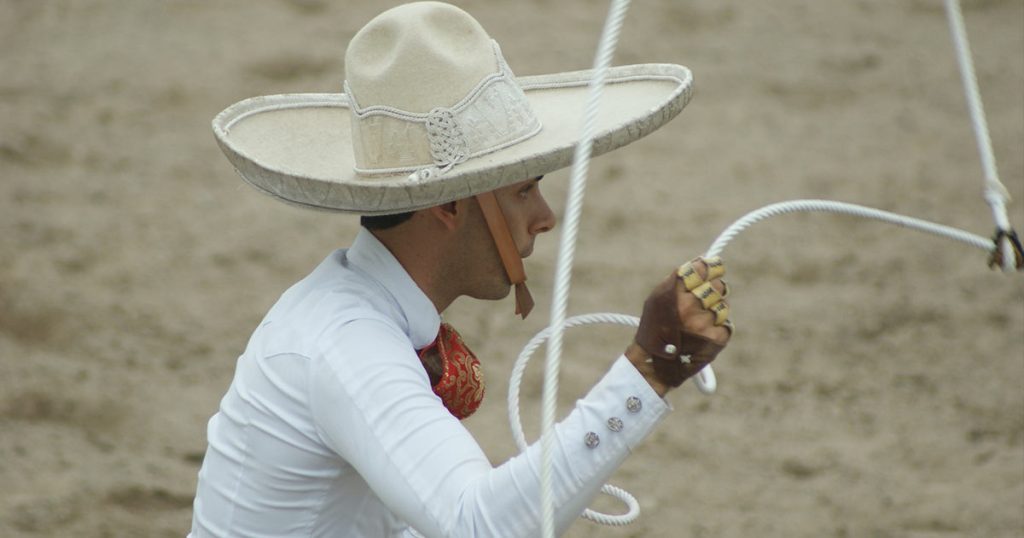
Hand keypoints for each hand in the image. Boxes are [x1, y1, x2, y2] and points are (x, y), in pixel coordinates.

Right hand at [628, 257, 731, 394]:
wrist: (654, 364)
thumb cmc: (654, 328)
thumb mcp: (657, 299)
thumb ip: (678, 280)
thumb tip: (703, 261)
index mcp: (674, 291)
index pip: (704, 267)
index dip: (712, 266)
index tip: (715, 268)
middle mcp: (689, 304)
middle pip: (718, 285)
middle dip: (714, 290)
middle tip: (705, 300)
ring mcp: (704, 322)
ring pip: (723, 306)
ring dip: (715, 312)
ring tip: (699, 324)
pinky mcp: (716, 338)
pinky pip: (726, 325)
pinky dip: (718, 329)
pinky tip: (703, 336)